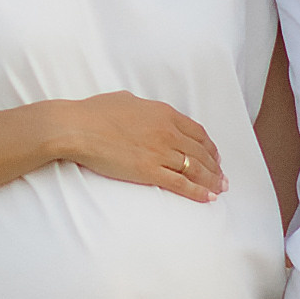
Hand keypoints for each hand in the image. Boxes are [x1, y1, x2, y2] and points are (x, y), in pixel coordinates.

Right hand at [51, 96, 224, 198]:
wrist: (77, 128)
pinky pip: (181, 184)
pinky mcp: (149, 171)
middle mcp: (167, 132)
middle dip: (215, 167)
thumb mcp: (126, 100)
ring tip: (220, 190)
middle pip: (201, 152)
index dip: (210, 147)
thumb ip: (142, 108)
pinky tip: (207, 198)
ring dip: (211, 181)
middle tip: (222, 178)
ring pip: (195, 169)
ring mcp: (160, 152)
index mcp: (164, 114)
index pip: (197, 132)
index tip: (214, 156)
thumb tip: (142, 110)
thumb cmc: (95, 113)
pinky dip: (198, 192)